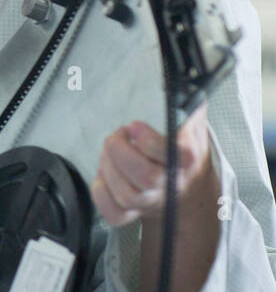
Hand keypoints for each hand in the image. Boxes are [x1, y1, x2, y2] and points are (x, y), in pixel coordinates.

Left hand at [91, 102, 214, 227]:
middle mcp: (172, 184)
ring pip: (127, 195)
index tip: (133, 126)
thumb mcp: (190, 117)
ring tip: (109, 152)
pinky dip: (101, 195)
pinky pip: (115, 215)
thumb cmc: (182, 143)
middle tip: (116, 137)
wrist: (187, 181)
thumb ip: (185, 98)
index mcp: (187, 159)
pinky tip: (102, 176)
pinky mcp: (135, 213)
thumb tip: (177, 76)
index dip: (149, 141)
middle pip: (145, 177)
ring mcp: (153, 201)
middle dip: (120, 152)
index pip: (175, 156)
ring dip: (108, 168)